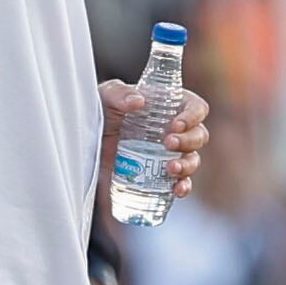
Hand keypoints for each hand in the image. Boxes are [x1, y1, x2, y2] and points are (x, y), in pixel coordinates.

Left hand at [102, 79, 209, 199]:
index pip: (196, 107)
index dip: (193, 116)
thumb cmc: (100, 111)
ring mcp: (169, 154)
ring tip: (170, 169)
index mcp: (169, 105)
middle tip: (167, 143)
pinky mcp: (160, 174)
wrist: (86, 140)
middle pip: (199, 135)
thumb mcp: (106, 97)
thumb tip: (138, 101)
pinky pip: (181, 182)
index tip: (176, 125)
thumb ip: (119, 94)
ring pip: (193, 159)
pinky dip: (183, 187)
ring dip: (187, 165)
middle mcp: (175, 129)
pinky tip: (177, 190)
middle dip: (188, 141)